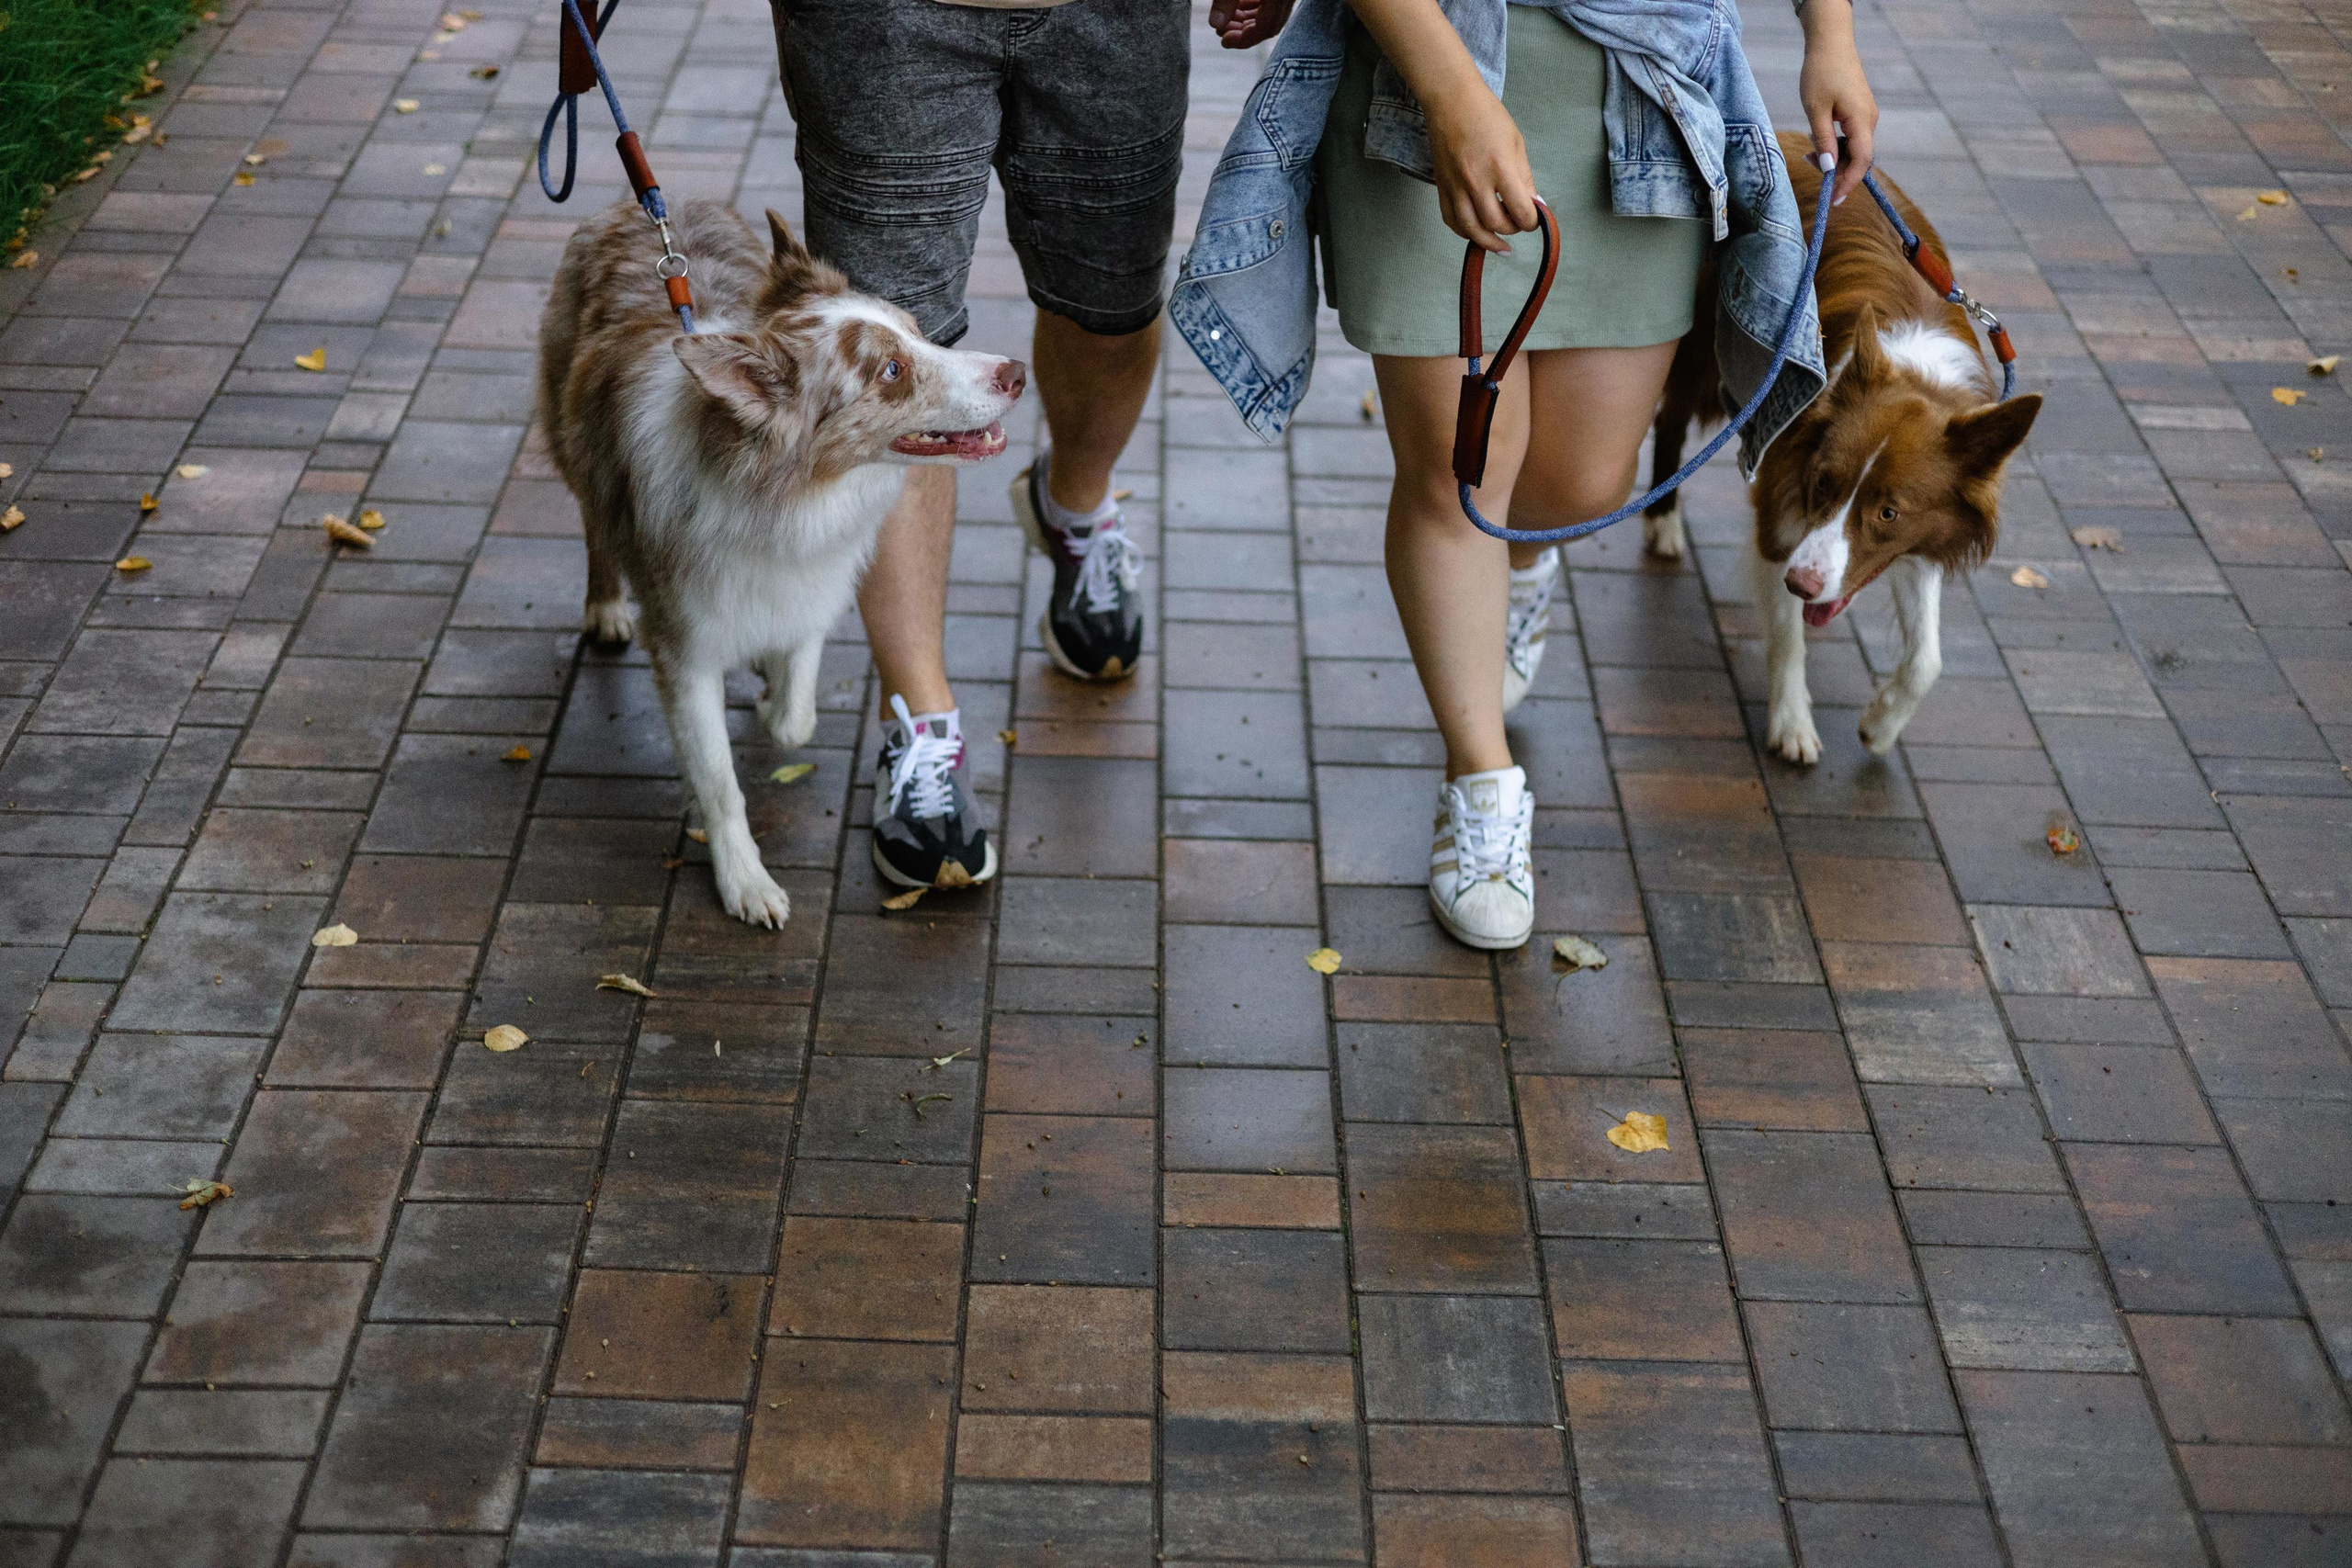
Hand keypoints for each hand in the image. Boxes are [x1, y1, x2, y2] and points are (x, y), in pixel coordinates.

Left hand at [1209, 0, 1295, 47]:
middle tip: (1221, 31)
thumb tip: (1215, 24)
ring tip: (1226, 19)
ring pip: (1272, 14)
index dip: (1243, 39)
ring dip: (1248, 20)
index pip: (1266, 28)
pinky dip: (1255, 8)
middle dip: (1243, 31)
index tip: (1223, 41)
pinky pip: (1273, 4)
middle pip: (1270, 24)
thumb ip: (1226, 1)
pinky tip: (1238, 5)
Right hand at [1425, 84, 1538, 251]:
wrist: (1451, 101)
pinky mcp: (1442, 187)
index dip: (1531, 221)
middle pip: (1497, 223)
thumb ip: (1525, 177)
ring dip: (1488, 241)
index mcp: (1500, 167)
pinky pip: (1452, 220)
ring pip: (1472, 229)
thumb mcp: (1516, 143)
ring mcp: (1456, 186)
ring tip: (1500, 246)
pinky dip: (1464, 232)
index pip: (1521, 210)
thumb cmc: (1486, 115)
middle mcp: (1476, 181)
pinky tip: (1476, 233)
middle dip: (1512, 229)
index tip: (1534, 219)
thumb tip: (1534, 204)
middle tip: (1518, 223)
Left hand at [1798, 0, 1876, 203]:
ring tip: (1808, 153)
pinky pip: (1851, 137)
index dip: (1848, 183)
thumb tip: (1829, 168)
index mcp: (1862, 120)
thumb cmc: (1820, 73)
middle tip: (1810, 168)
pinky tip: (1817, 140)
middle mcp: (1870, 120)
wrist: (1830, 43)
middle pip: (1858, 158)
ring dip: (1833, 157)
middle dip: (1836, 170)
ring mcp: (1866, 115)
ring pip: (1854, 149)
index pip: (1861, 161)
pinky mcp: (1859, 111)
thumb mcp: (1815, 110)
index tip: (1833, 200)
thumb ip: (1823, 141)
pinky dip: (1835, 145)